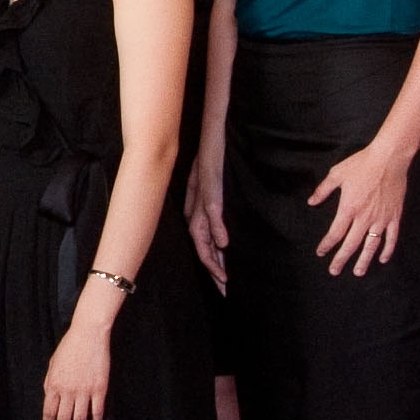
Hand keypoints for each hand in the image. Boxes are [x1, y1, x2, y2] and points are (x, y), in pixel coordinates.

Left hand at [40, 313, 114, 419]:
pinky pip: (97, 410)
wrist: (88, 335)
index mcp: (54, 384)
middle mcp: (68, 391)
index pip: (48, 411)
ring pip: (80, 418)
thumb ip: (50, 382)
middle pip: (63, 418)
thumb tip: (49, 397)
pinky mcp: (100, 388)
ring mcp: (85, 391)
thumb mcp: (53, 364)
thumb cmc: (68, 347)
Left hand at [185, 149, 231, 285]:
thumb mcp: (210, 184)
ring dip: (213, 256)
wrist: (211, 128)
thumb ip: (212, 206)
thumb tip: (222, 234)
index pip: (200, 243)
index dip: (210, 264)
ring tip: (223, 275)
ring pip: (202, 233)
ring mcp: (201, 195)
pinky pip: (212, 209)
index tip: (222, 284)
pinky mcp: (209, 183)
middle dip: (212, 269)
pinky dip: (217, 228)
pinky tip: (225, 243)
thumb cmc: (213, 156)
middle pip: (200, 245)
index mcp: (195, 208)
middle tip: (224, 290)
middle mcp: (195, 205)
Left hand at [309, 138, 415, 277]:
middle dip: (341, 259)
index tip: (321, 252)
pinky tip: (382, 259)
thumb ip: (323, 190)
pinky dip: (387, 249)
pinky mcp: (394, 216)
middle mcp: (364, 217)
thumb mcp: (337, 174)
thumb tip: (311, 201)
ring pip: (371, 245)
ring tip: (358, 272)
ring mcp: (381, 218)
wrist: (389, 158)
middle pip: (351, 244)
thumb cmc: (362, 164)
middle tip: (334, 271)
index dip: (327, 245)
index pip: (335, 233)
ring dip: (364, 260)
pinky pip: (391, 237)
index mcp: (348, 208)